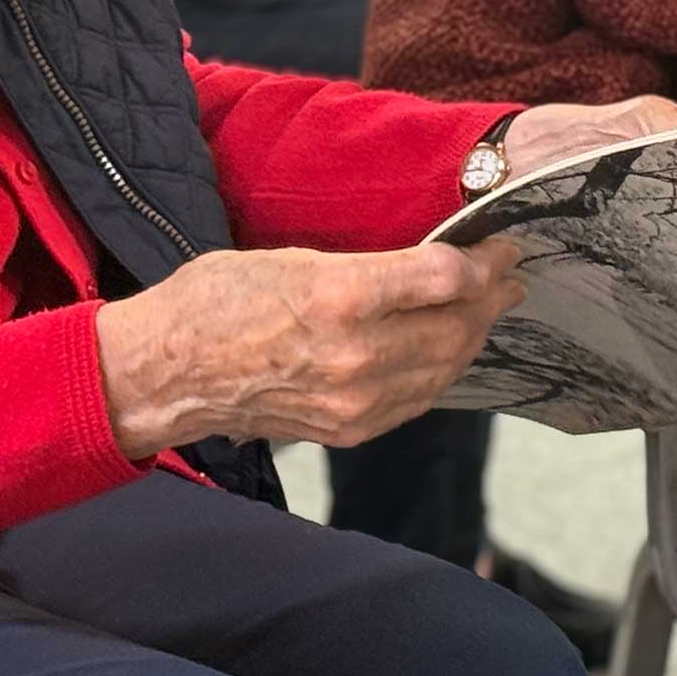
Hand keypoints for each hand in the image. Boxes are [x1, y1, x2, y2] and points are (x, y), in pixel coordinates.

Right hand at [93, 237, 524, 456]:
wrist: (166, 373)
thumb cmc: (216, 299)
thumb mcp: (293, 257)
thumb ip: (368, 266)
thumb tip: (430, 266)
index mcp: (342, 296)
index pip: (446, 279)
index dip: (485, 261)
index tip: (501, 246)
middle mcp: (358, 354)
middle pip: (457, 325)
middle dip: (492, 298)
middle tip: (510, 276)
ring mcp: (356, 400)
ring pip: (445, 366)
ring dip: (475, 335)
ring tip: (490, 310)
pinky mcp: (350, 429)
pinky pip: (419, 398)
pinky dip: (443, 370)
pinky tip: (450, 350)